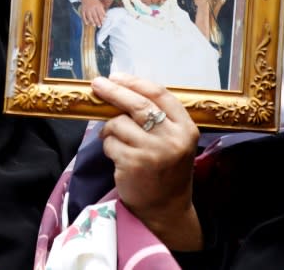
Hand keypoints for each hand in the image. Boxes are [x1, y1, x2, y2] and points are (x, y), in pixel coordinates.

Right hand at [80, 0, 105, 27]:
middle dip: (97, 21)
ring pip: (89, 16)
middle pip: (95, 16)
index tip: (103, 23)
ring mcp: (87, 9)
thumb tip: (106, 17)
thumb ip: (102, 10)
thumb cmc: (94, 1)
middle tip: (99, 26)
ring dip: (92, 21)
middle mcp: (92, 7)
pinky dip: (85, 20)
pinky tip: (87, 23)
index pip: (100, 13)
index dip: (102, 19)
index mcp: (97, 5)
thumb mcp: (100, 4)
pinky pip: (83, 16)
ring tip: (94, 25)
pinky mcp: (82, 10)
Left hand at [92, 73, 201, 250]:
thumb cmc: (164, 169)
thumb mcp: (171, 140)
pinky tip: (118, 157)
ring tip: (117, 141)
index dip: (135, 82)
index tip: (116, 76)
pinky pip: (110, 143)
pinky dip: (108, 146)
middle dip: (113, 91)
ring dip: (110, 129)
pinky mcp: (133, 164)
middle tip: (97, 84)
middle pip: (137, 104)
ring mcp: (153, 152)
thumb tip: (119, 88)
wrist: (165, 208)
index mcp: (186, 128)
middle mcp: (173, 139)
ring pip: (118, 123)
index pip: (160, 94)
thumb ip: (155, 117)